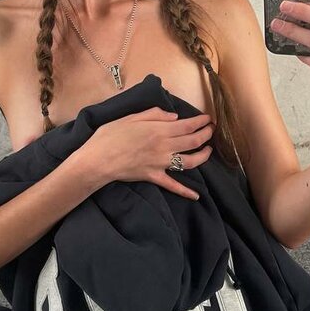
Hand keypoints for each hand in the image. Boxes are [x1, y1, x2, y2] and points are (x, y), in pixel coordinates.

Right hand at [84, 107, 213, 197]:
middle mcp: (165, 146)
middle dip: (206, 134)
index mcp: (159, 129)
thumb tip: (174, 116)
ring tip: (209, 151)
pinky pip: (173, 185)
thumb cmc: (110, 135)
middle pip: (193, 141)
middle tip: (212, 130)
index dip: (201, 121)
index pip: (188, 125)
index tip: (208, 118)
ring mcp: (161, 163)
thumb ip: (155, 114)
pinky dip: (185, 191)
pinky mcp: (154, 177)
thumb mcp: (131, 117)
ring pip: (190, 161)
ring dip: (203, 156)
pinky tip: (196, 196)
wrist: (98, 160)